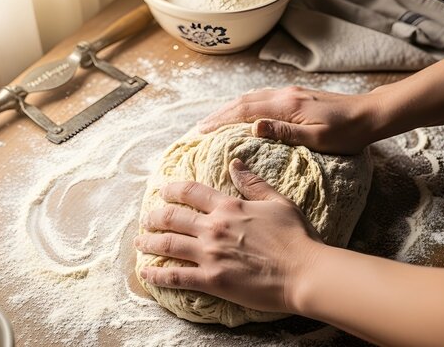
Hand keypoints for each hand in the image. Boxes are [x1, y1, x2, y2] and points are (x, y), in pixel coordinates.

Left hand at [134, 158, 324, 312]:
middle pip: (173, 218)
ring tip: (139, 242)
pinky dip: (157, 276)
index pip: (192, 192)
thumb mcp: (278, 202)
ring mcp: (210, 254)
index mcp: (229, 206)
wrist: (304, 272)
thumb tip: (235, 163)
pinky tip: (145, 274)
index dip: (173, 189)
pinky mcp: (211, 280)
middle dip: (154, 217)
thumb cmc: (296, 237)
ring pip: (168, 245)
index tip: (162, 189)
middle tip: (146, 219)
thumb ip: (253, 183)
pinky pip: (176, 277)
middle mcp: (214, 227)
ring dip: (149, 243)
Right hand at [198, 86, 385, 154]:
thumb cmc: (347, 132)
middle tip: (200, 128)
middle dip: (220, 114)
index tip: (202, 130)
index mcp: (287, 106)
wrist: (370, 115)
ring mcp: (290, 94)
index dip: (221, 120)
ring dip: (231, 108)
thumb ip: (285, 132)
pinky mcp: (296, 96)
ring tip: (215, 120)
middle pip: (244, 101)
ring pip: (252, 98)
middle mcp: (285, 95)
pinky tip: (243, 114)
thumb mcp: (318, 138)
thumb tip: (254, 126)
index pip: (245, 111)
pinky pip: (263, 98)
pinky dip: (246, 106)